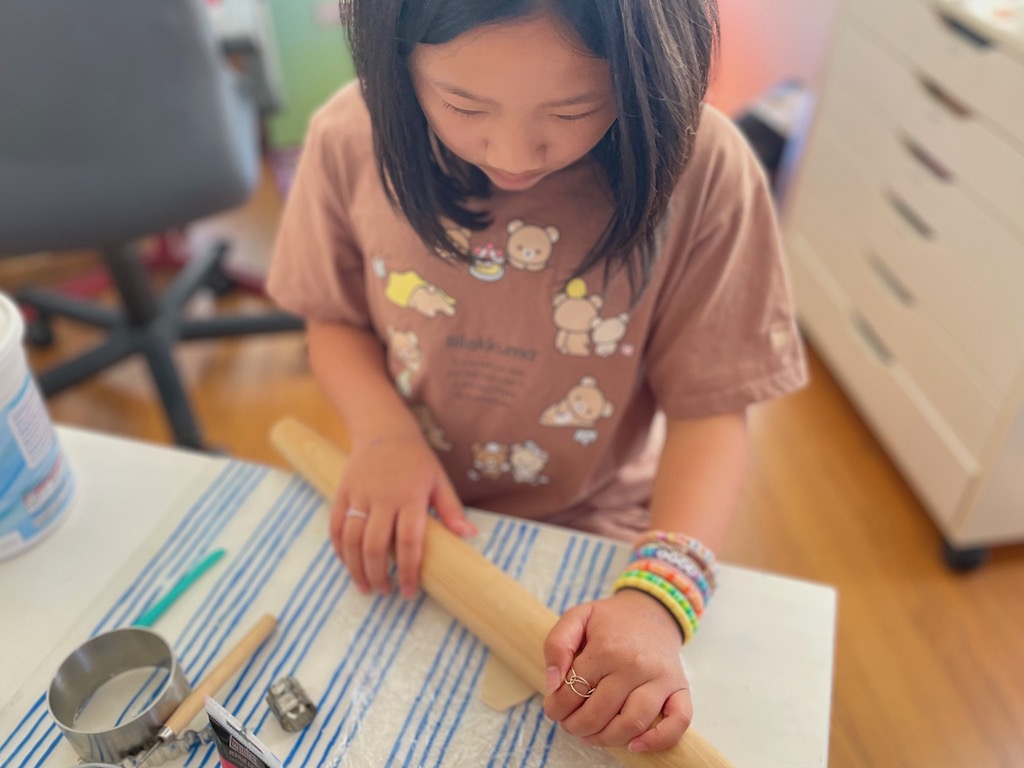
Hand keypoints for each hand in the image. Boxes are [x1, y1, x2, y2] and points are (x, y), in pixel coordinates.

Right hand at [330, 434, 475, 596]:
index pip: (409, 540)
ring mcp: (359, 495)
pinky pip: (336, 526)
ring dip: (355, 568)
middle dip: (379, 575)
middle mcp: (382, 497)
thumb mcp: (439, 480)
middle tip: (386, 592)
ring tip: (365, 587)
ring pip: (351, 540)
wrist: (383, 430)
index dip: (409, 570)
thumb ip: (451, 510)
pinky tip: (348, 564)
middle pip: (375, 545)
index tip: (409, 591)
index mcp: (410, 497)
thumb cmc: (416, 460)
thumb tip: (470, 535)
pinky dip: (339, 549)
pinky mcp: (342, 492)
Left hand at [542, 590, 690, 752]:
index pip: (574, 691)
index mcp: (607, 648)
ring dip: (605, 739)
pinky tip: (634, 745)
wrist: (652, 610)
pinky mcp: (680, 688)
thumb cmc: (610, 619)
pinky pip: (678, 722)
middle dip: (575, 726)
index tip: (552, 709)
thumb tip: (553, 683)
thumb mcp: (578, 617)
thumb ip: (557, 645)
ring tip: (591, 735)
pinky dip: (657, 741)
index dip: (556, 707)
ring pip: (632, 724)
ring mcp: (661, 678)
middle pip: (598, 714)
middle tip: (569, 724)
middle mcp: (635, 665)